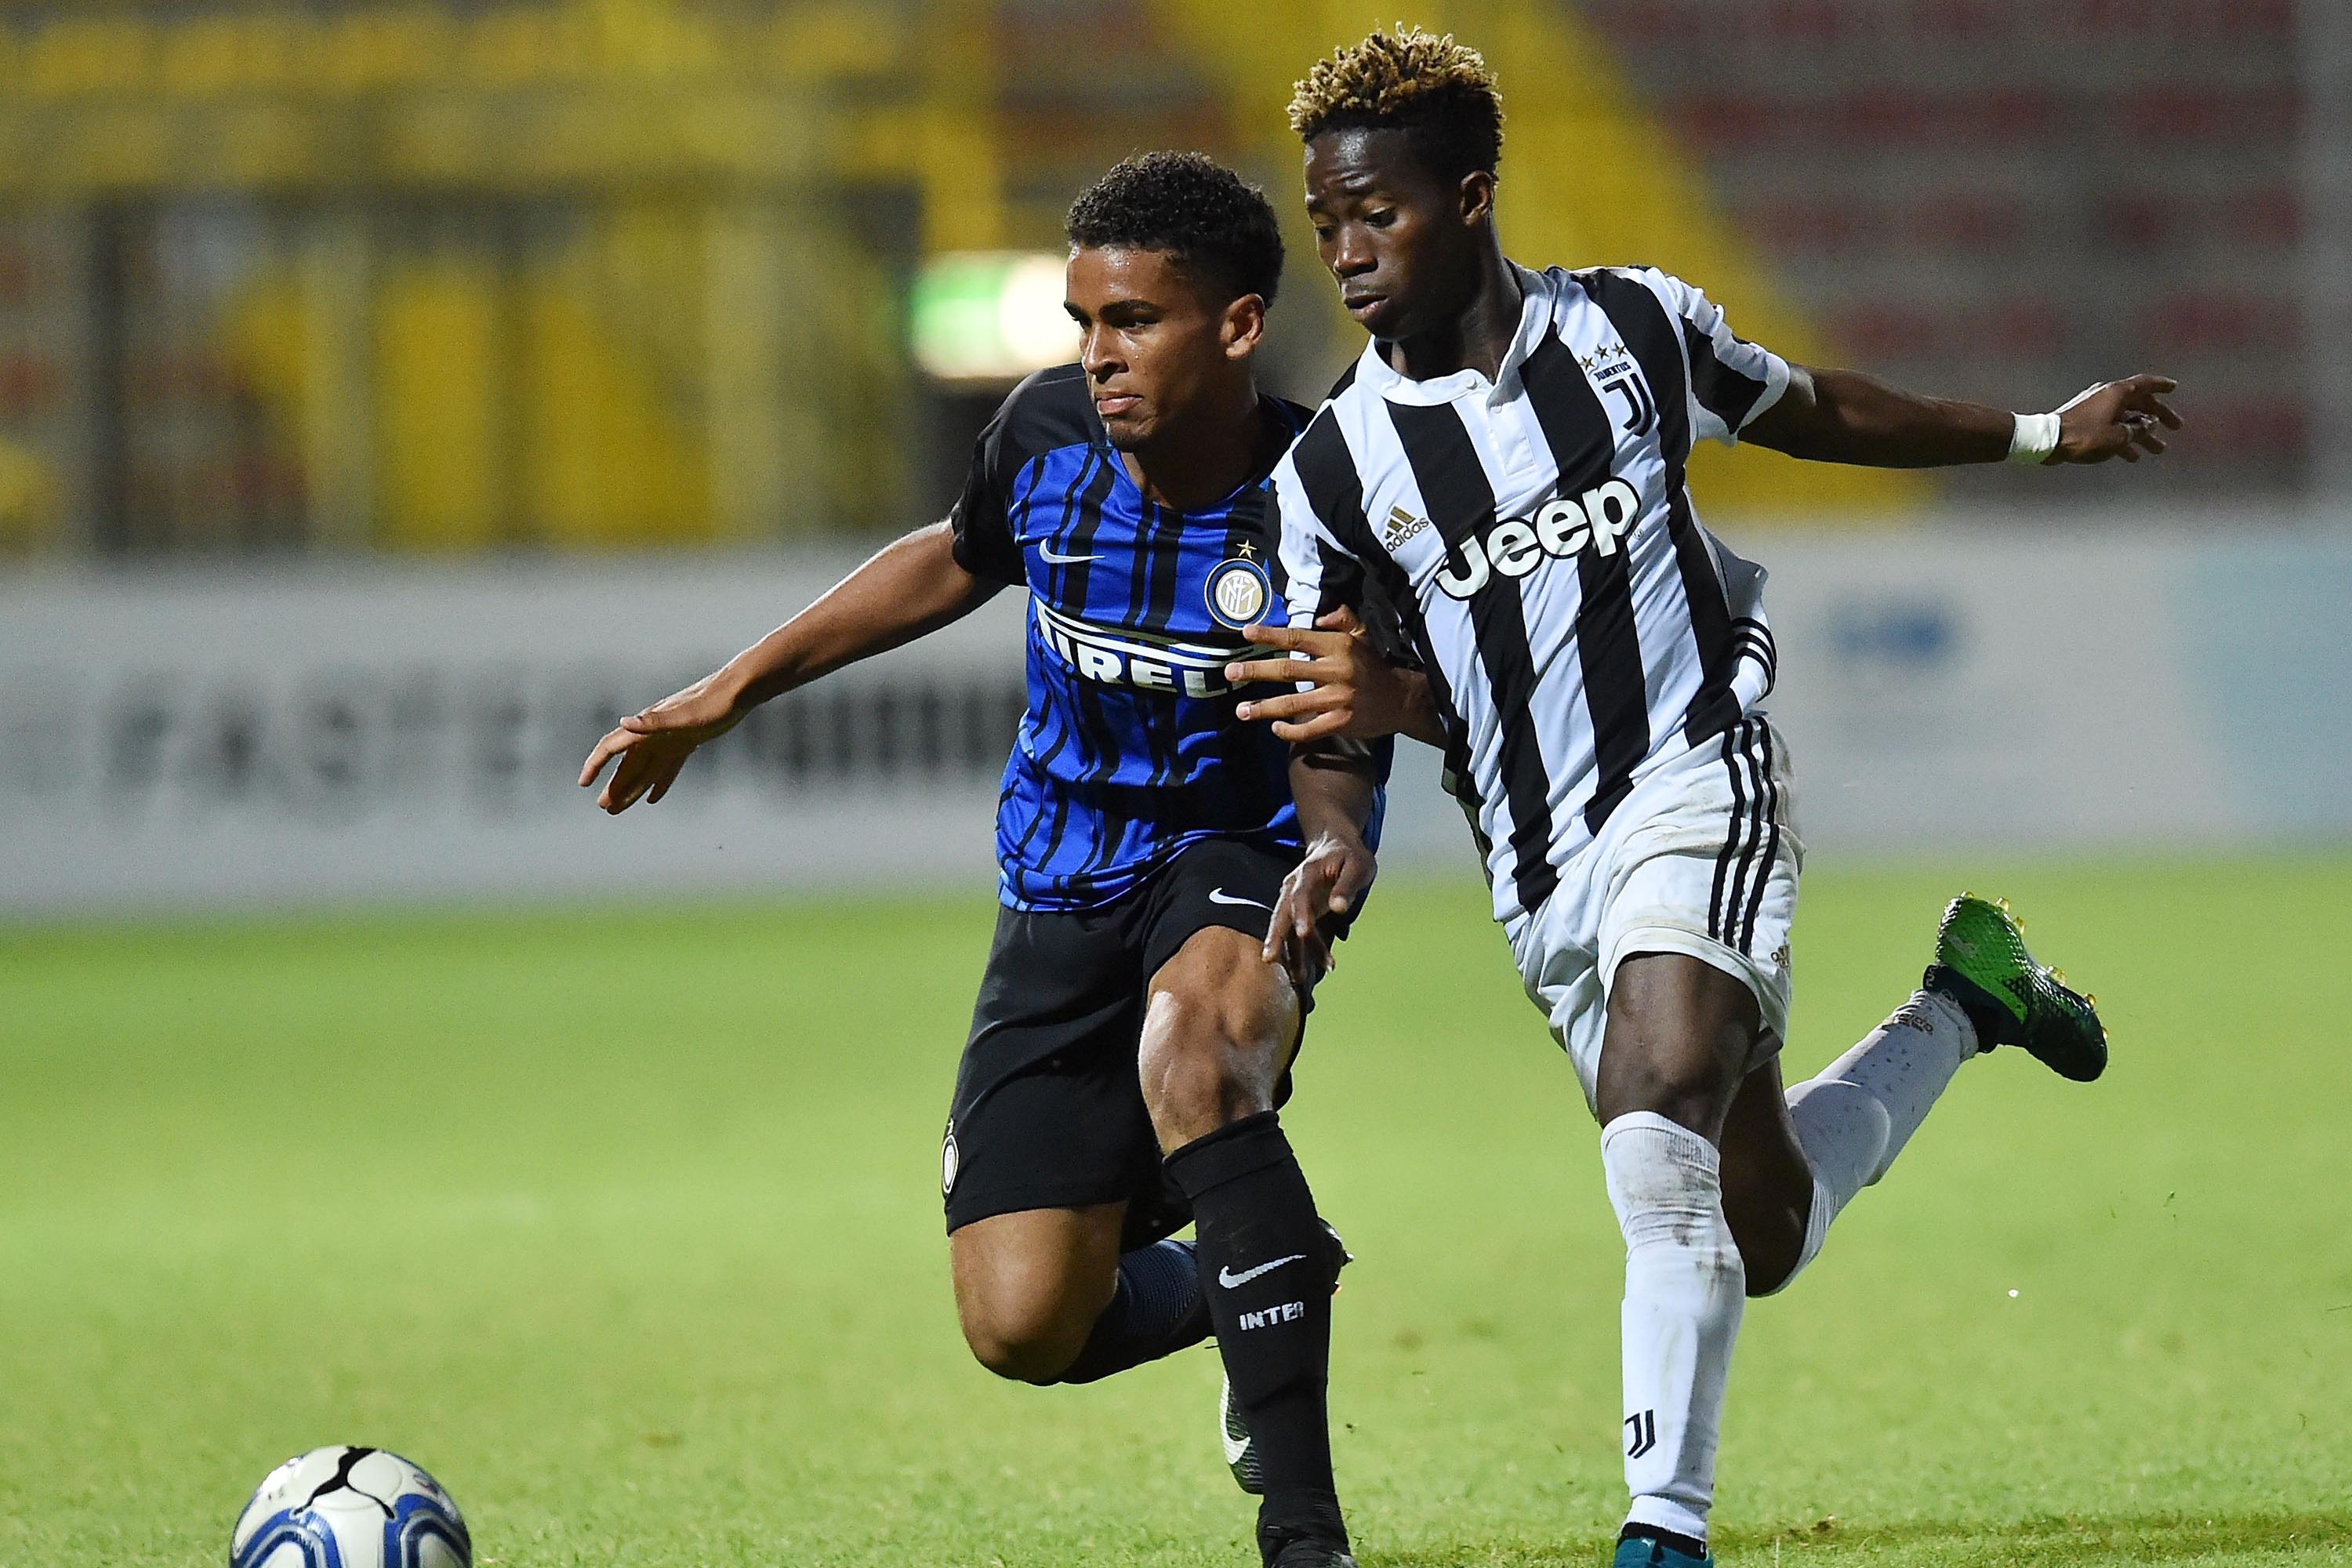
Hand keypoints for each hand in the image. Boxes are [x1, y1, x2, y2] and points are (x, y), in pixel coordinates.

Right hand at [578, 671, 746, 813]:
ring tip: (619, 808)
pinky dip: (659, 783)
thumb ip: (654, 721)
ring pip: (646, 770)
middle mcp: (654, 734)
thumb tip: (624, 722)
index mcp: (648, 726)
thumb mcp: (685, 716)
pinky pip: (667, 768)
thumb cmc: (713, 702)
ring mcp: (671, 739)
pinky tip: (652, 798)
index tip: (584, 782)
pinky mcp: (687, 743)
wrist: (739, 691)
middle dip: (615, 785)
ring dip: (633, 788)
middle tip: (604, 808)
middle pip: (629, 764)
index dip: (595, 764)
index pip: (612, 747)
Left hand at [1224, 607, 1417, 742]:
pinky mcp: (1340, 722)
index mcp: (1337, 646)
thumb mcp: (1363, 636)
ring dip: (1264, 707)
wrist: (1401, 699)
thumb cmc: (1374, 665)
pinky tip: (1274, 728)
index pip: (1297, 637)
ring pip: (1293, 703)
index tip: (1246, 633)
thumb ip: (1343, 620)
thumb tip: (1320, 614)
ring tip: (1241, 710)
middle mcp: (1335, 670)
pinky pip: (1308, 729)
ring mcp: (1337, 699)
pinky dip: (1289, 730)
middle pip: (1287, 669)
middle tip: (1229, 673)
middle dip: (1255, 671)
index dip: (1270, 635)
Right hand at [1263, 832, 1376, 994]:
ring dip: (1293, 954)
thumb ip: (1347, 885)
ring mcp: (1296, 903)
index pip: (1299, 895)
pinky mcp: (1304, 913)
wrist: (1335, 845)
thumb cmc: (1349, 855)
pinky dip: (1313, 951)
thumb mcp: (1357, 865)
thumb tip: (1340, 908)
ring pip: (1289, 930)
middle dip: (1276, 938)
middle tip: (1268, 959)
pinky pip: (1304, 935)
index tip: (1303, 933)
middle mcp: (1294, 889)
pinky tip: (1328, 966)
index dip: (1300, 914)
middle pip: (1281, 915)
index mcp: (1306, 874)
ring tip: (1298, 979)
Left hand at [2052, 375, 2181, 463]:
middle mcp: (2107, 396)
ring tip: (2158, 450)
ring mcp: (2095, 408)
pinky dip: (2123, 440)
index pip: (2145, 383)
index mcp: (2117, 392)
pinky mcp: (2086, 422)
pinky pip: (2111, 428)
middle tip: (2175, 428)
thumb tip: (2149, 423)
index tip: (2174, 388)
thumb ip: (2138, 429)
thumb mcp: (2118, 436)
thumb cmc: (2084, 437)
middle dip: (2158, 416)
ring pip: (2126, 419)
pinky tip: (2132, 456)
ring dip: (2143, 434)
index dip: (2161, 385)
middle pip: (2139, 403)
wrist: (2048, 442)